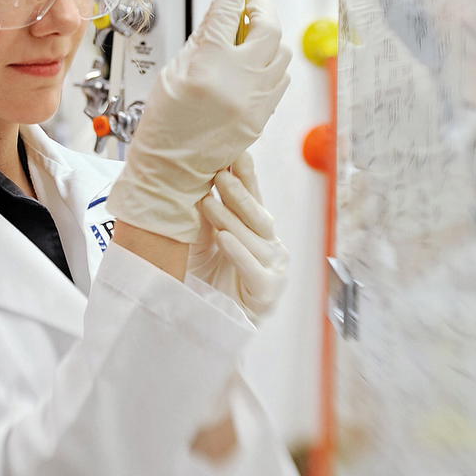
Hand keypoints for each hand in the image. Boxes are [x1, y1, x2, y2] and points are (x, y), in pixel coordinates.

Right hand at [108, 0, 291, 241]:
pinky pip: (281, 79)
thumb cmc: (164, 123)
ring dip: (268, 38)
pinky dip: (272, 65)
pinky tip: (255, 67)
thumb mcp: (174, 71)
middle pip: (268, 27)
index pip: (229, 8)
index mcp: (207, 63)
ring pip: (281, 53)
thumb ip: (202, 41)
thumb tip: (223, 17)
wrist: (173, 169)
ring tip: (249, 38)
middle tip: (250, 3)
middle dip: (261, 8)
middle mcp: (237, 79)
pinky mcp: (263, 115)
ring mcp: (255, 99)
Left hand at [190, 152, 288, 319]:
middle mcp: (271, 247)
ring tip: (209, 203)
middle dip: (238, 193)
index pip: (254, 199)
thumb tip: (202, 176)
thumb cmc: (209, 280)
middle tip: (219, 173)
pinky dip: (238, 253)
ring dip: (230, 219)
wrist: (211, 323)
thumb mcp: (205, 241)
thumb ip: (210, 214)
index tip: (237, 152)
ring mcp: (274, 269)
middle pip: (257, 215)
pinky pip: (253, 269)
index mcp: (258, 232)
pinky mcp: (267, 292)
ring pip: (253, 239)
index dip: (247, 176)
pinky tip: (225, 238)